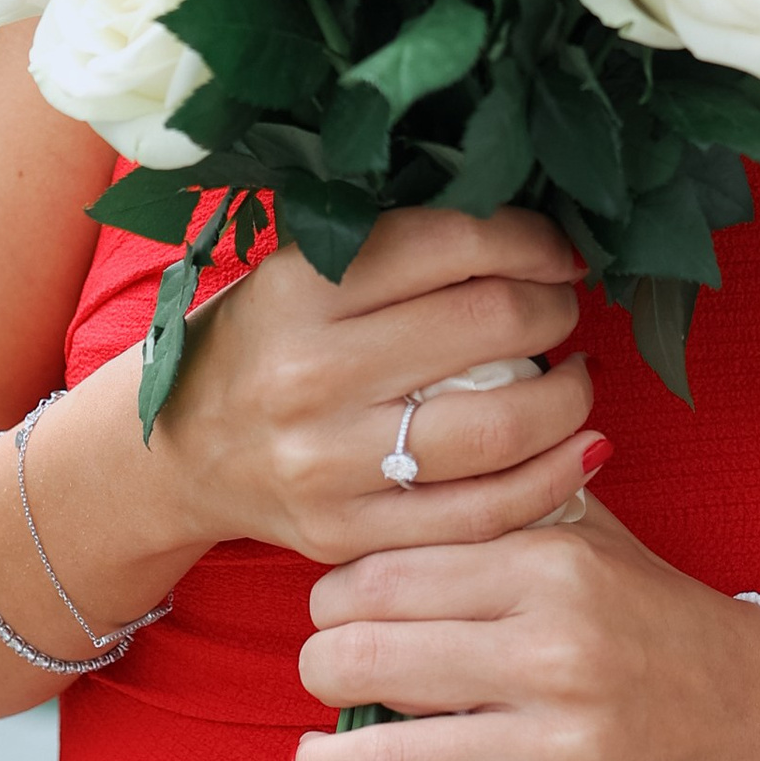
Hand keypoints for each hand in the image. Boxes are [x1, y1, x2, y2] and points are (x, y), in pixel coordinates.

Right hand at [148, 205, 598, 566]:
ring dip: (570, 397)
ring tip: (577, 379)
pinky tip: (578, 450)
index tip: (557, 253)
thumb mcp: (300, 271)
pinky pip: (482, 514)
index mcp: (298, 288)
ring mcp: (327, 463)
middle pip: (491, 324)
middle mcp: (309, 373)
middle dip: (556, 309)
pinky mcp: (347, 534)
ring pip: (499, 426)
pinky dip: (553, 479)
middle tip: (564, 308)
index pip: (451, 241)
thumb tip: (525, 226)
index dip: (531, 240)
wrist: (181, 453)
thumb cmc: (264, 342)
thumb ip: (394, 246)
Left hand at [292, 503, 759, 760]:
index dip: (330, 600)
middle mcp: (554, 653)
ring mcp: (563, 748)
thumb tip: (370, 510)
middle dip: (320, 673)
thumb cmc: (638, 608)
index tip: (333, 613)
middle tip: (327, 677)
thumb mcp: (574, 531)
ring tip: (316, 759)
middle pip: (368, 661)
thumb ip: (484, 515)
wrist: (747, 701)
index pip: (382, 579)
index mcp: (548, 567)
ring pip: (390, 760)